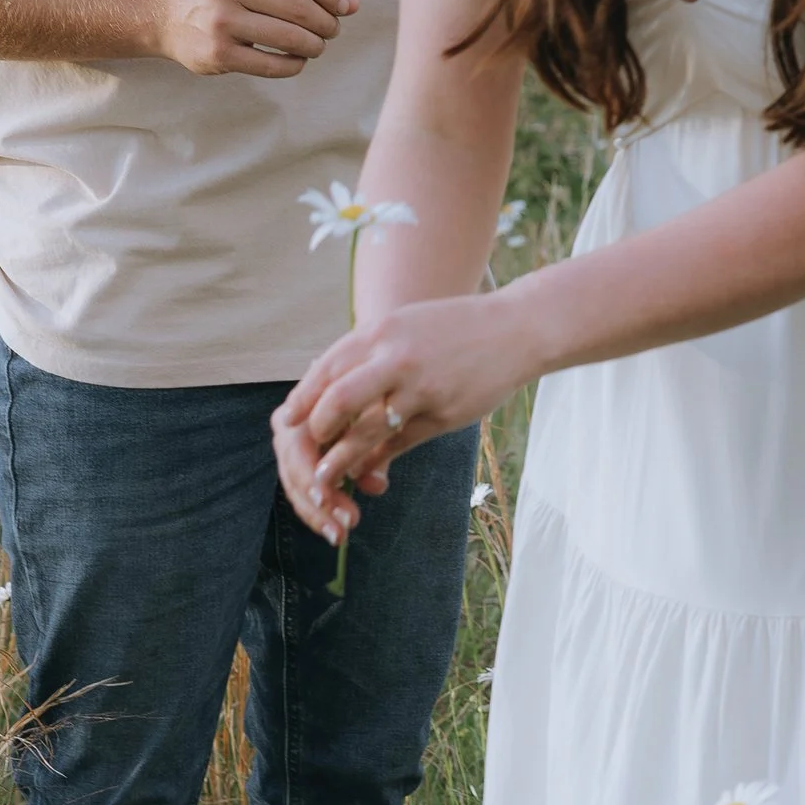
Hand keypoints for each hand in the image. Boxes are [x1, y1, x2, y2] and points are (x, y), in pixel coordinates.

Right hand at [157, 0, 355, 76]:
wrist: (167, 13)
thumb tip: (352, 5)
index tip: (345, 7)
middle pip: (300, 9)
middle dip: (326, 23)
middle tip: (331, 29)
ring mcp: (222, 21)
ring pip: (290, 39)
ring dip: (315, 46)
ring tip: (317, 45)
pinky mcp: (219, 54)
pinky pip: (273, 65)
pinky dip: (295, 64)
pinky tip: (298, 59)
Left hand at [273, 297, 534, 541]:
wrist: (516, 329)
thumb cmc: (453, 329)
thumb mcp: (404, 327)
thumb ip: (368, 355)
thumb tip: (329, 390)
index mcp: (380, 332)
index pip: (325, 371)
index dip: (303, 401)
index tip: (288, 422)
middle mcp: (396, 358)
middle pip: (337, 401)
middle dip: (315, 432)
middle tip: (306, 451)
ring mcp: (420, 387)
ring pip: (366, 431)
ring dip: (339, 460)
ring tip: (323, 477)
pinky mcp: (443, 413)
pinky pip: (400, 444)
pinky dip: (378, 461)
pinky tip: (369, 472)